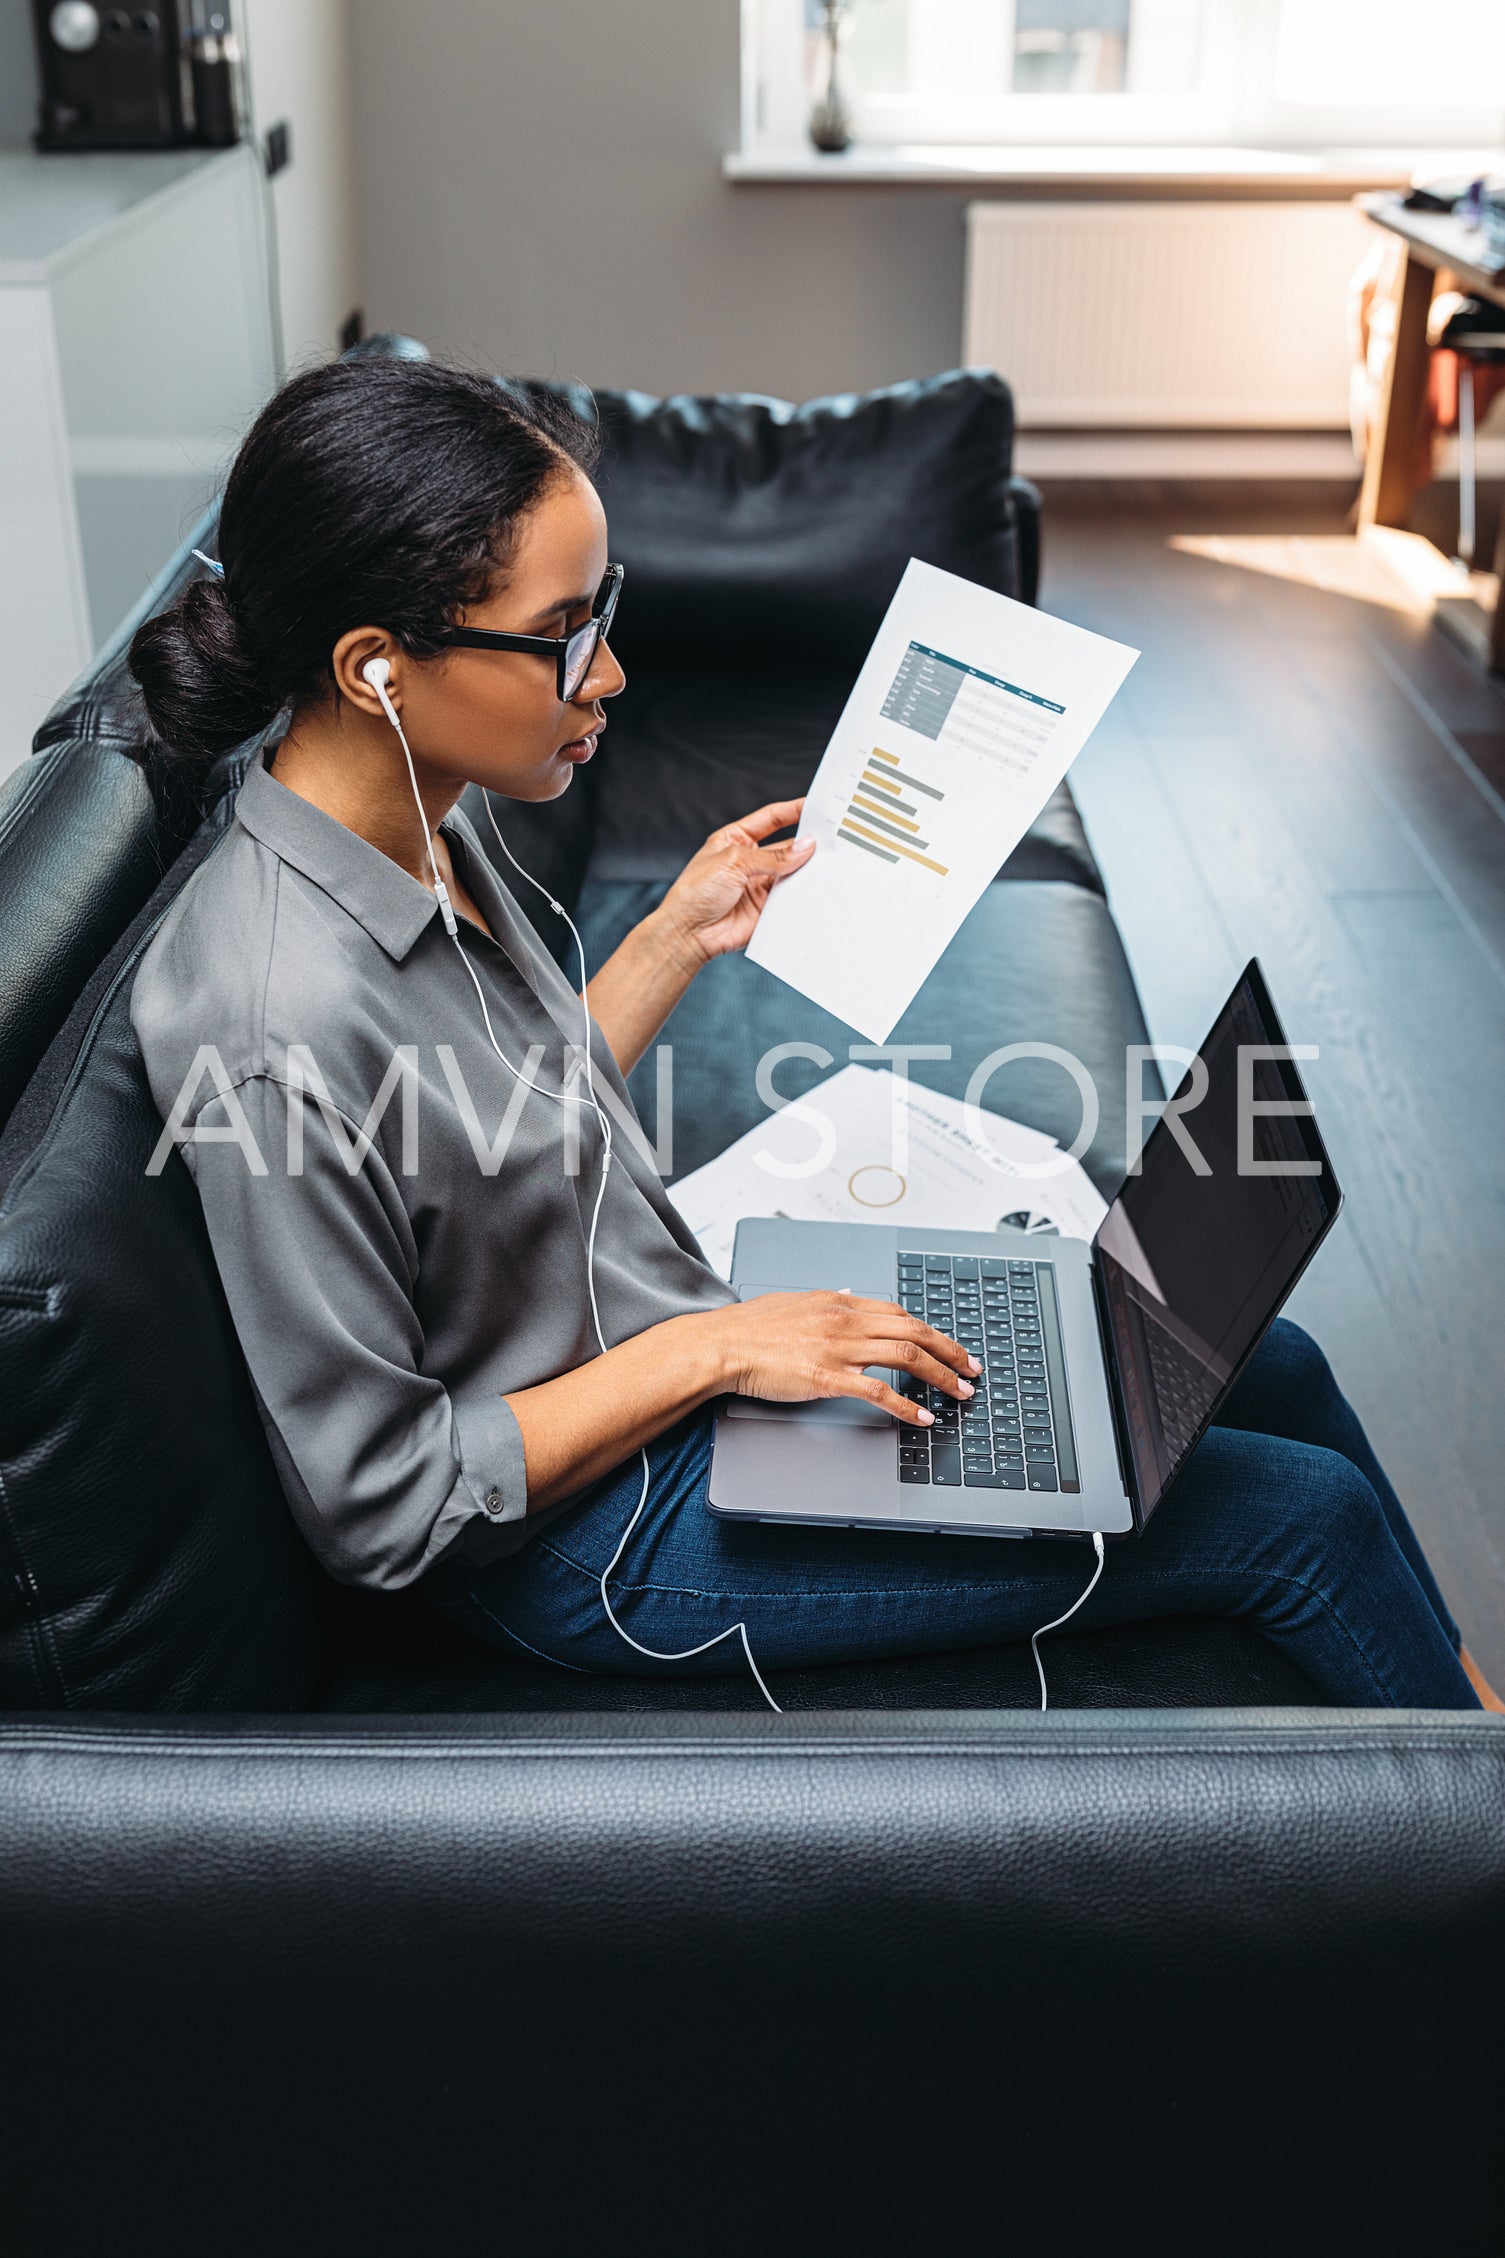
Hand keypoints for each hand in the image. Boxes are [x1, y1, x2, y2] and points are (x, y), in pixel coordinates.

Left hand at [652, 799, 814, 968]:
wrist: (688, 934)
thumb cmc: (696, 892)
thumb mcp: (733, 862)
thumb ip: (772, 857)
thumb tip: (805, 847)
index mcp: (736, 839)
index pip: (771, 819)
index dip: (794, 810)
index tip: (817, 806)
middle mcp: (750, 861)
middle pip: (786, 846)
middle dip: (807, 843)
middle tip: (832, 839)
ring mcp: (760, 885)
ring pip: (793, 873)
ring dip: (808, 869)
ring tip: (830, 863)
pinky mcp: (767, 909)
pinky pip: (792, 898)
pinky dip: (804, 894)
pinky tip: (818, 888)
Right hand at [695, 1291, 980, 1427]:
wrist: (721, 1345)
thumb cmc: (750, 1328)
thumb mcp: (795, 1301)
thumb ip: (829, 1300)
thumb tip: (852, 1294)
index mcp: (839, 1302)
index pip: (899, 1313)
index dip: (932, 1331)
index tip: (949, 1346)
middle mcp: (845, 1320)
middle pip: (913, 1330)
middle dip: (949, 1351)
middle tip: (971, 1369)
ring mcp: (838, 1348)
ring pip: (906, 1355)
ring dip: (940, 1375)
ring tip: (959, 1392)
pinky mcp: (827, 1377)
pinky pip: (878, 1391)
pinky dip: (907, 1405)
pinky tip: (922, 1417)